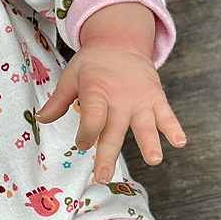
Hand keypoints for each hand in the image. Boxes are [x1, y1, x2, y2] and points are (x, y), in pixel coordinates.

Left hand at [36, 42, 185, 183]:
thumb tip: (40, 119)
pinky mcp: (156, 99)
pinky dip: (174, 127)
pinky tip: (180, 142)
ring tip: (154, 160)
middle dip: (108, 155)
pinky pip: (167, 115)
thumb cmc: (92, 64)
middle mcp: (119, 98)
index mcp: (96, 91)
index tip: (82, 145)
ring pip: (144, 125)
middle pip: (114, 130)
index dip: (87, 131)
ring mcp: (140, 99)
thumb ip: (58, 101)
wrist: (121, 41)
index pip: (93, 115)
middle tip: (103, 177)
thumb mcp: (71, 77)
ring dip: (150, 142)